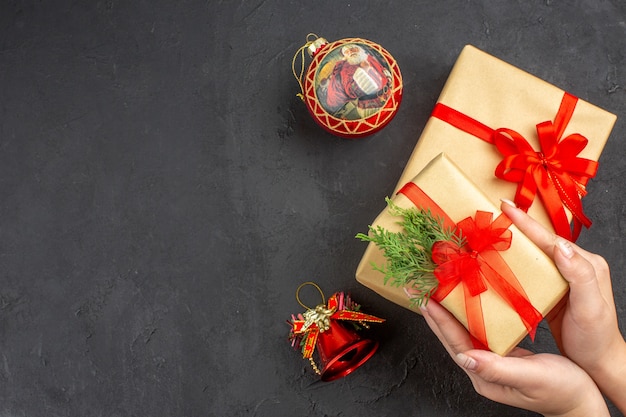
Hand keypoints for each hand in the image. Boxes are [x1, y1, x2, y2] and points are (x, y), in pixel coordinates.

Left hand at [421, 300, 608, 416]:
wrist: (583, 403)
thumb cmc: (563, 392)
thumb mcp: (532, 377)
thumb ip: (498, 368)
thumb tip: (466, 357)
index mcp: (485, 376)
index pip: (455, 343)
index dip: (439, 320)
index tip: (425, 299)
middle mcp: (483, 369)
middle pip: (451, 337)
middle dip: (435, 313)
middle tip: (417, 290)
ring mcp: (491, 362)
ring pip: (462, 332)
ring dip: (448, 312)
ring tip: (434, 291)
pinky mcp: (502, 355)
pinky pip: (478, 331)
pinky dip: (468, 315)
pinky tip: (465, 303)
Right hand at [501, 200, 625, 411]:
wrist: (597, 362)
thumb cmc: (596, 339)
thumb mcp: (590, 308)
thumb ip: (579, 276)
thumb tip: (561, 246)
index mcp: (586, 264)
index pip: (552, 240)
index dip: (527, 223)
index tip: (505, 207)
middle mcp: (575, 265)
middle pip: (541, 242)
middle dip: (517, 226)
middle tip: (492, 213)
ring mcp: (562, 277)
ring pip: (533, 254)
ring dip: (513, 243)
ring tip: (490, 232)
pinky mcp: (552, 289)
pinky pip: (530, 269)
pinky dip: (514, 261)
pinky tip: (499, 260)